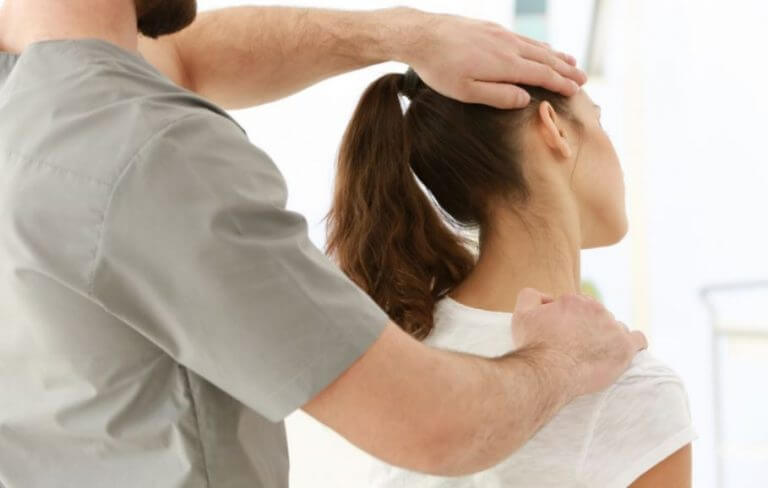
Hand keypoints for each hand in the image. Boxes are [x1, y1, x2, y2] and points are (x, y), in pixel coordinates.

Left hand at [393, 8, 587, 108]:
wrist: (420, 35)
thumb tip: (526, 100)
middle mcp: (508, 45)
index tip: (575, 91)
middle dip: (565, 70)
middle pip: (545, 58)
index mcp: (505, 64)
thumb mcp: (466, 91)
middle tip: (583, 80)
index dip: (560, 84)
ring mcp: (500, 34)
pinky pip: (522, 38)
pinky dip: (538, 45)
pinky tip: (540, 48)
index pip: (542, 75)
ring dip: (555, 56)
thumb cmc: (439, 68)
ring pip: (535, 46)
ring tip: (571, 63)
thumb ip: (498, 96)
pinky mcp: (490, 28)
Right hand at [511, 288, 646, 397]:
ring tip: (594, 354)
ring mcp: (612, 328)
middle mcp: (596, 309)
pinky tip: (624, 351)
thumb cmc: (534, 345)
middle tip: (575, 347)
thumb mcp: (522, 314)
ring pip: (615, 328)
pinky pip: (638, 340)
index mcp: (575, 300)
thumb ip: (532, 296)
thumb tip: (547, 297)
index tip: (563, 335)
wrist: (547, 372)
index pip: (579, 305)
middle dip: (588, 327)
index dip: (570, 319)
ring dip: (607, 337)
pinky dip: (632, 344)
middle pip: (597, 316)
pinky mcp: (624, 348)